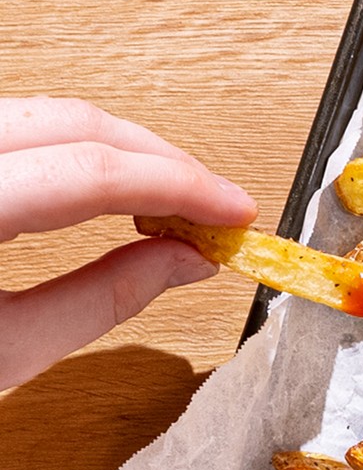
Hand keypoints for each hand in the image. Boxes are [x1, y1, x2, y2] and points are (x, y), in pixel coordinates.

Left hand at [0, 96, 257, 389]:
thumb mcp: (1, 353)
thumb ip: (102, 300)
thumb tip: (184, 262)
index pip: (89, 172)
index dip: (179, 187)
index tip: (233, 213)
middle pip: (70, 122)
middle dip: (158, 161)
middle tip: (214, 210)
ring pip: (41, 115)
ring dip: (118, 154)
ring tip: (167, 209)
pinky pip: (11, 131)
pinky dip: (70, 155)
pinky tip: (102, 193)